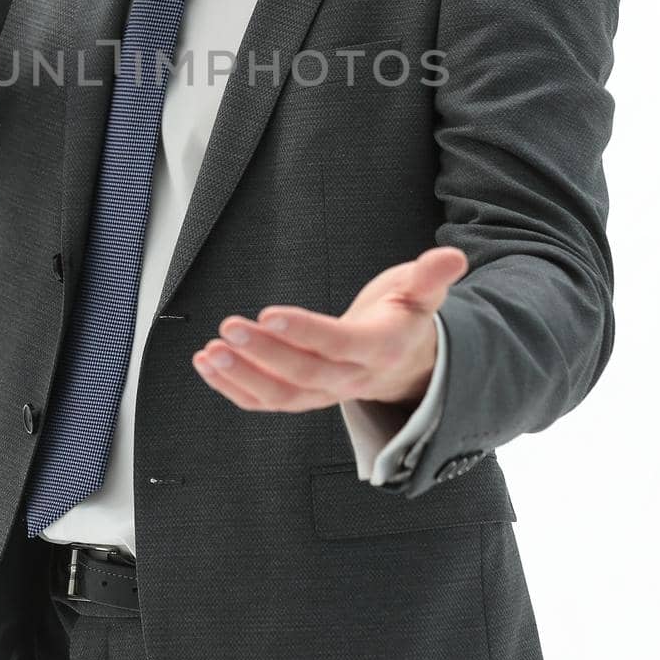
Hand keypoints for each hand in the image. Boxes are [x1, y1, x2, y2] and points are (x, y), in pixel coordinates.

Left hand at [192, 246, 467, 412]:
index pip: (339, 344)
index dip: (304, 332)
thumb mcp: (422, 292)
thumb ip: (432, 276)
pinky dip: (233, 388)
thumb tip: (454, 256)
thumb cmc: (405, 317)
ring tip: (208, 353)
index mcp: (380, 350)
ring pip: (281, 396)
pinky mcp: (302, 397)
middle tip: (228, 328)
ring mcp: (324, 394)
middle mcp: (351, 379)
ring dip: (240, 377)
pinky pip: (266, 402)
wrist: (403, 362)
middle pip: (305, 374)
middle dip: (264, 353)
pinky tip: (205, 365)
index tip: (268, 312)